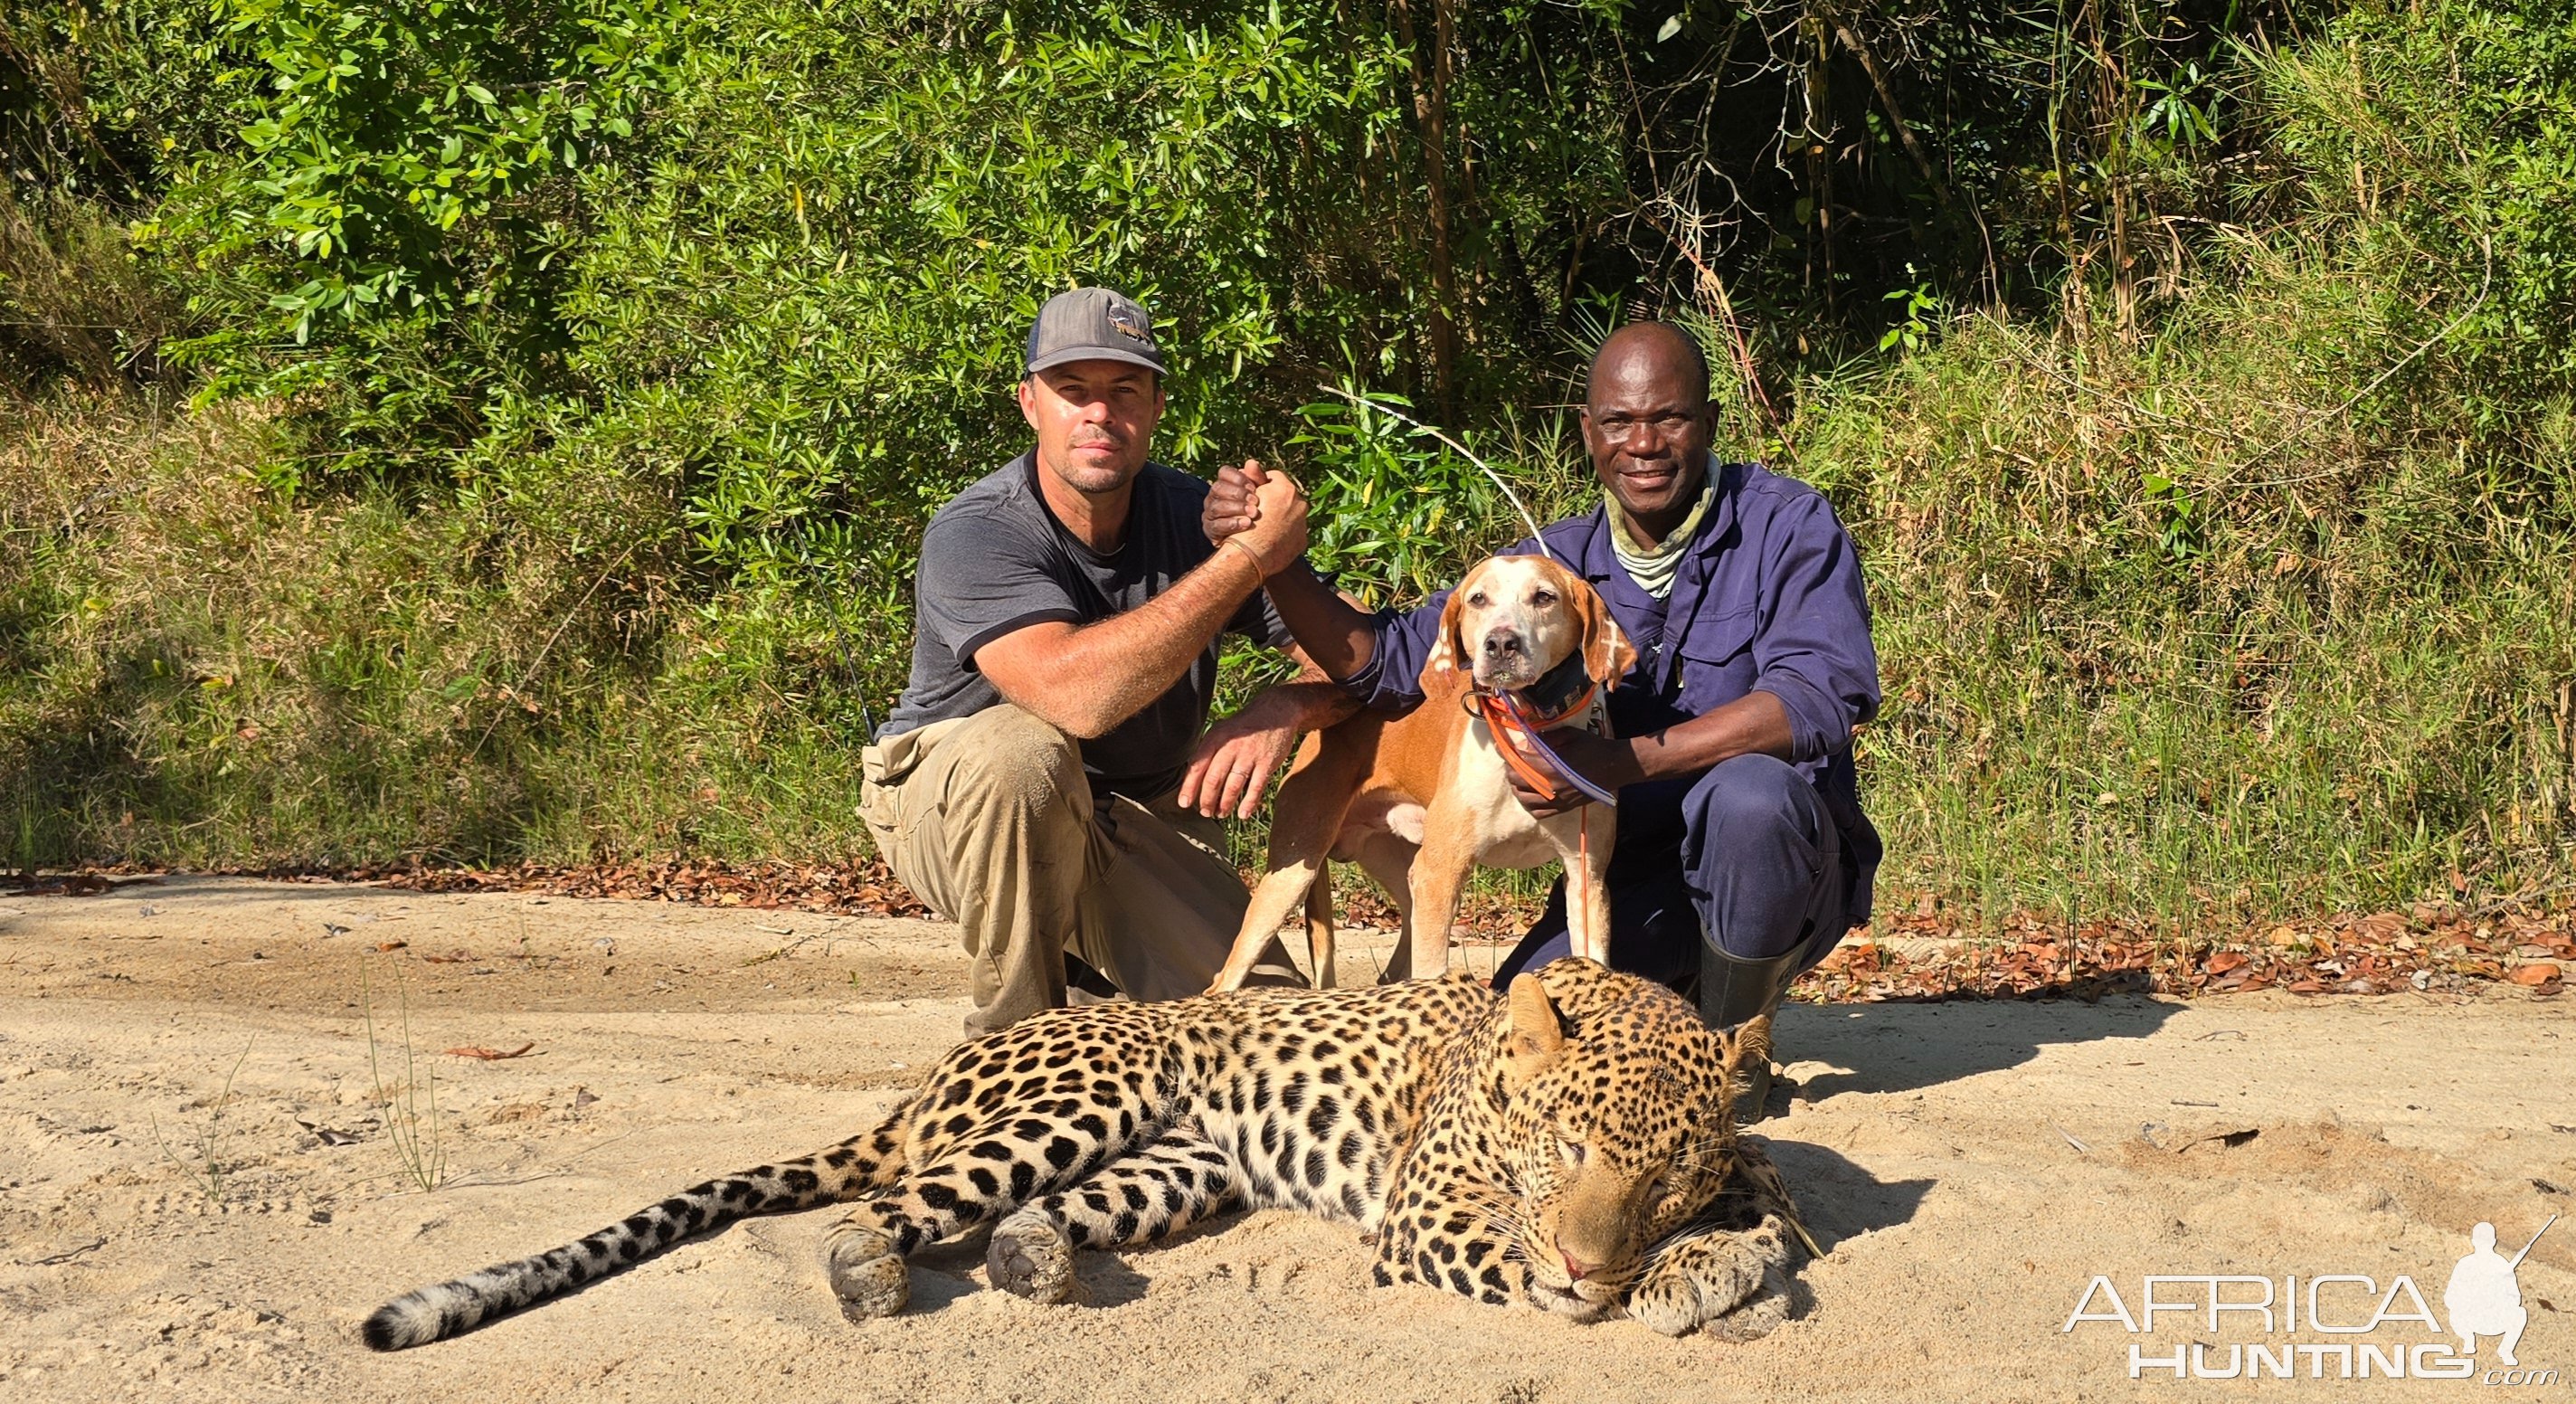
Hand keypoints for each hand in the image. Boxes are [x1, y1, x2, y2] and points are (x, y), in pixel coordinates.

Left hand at [1178, 694, 1302, 818]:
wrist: (1276, 712)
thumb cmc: (1244, 726)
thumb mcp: (1221, 731)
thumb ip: (1208, 751)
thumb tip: (1192, 778)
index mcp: (1216, 738)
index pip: (1198, 765)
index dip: (1190, 786)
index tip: (1184, 803)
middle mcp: (1231, 746)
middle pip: (1214, 779)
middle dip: (1207, 800)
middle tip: (1205, 812)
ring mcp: (1249, 755)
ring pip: (1233, 786)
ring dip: (1225, 804)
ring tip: (1221, 814)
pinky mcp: (1267, 762)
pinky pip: (1256, 787)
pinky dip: (1249, 803)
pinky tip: (1243, 814)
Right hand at [1204, 459, 1268, 544]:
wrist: (1256, 543)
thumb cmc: (1260, 513)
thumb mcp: (1262, 495)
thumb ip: (1258, 479)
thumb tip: (1251, 462)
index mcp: (1226, 484)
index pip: (1224, 472)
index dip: (1238, 478)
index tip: (1254, 487)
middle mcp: (1214, 497)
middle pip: (1218, 488)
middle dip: (1238, 494)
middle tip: (1256, 502)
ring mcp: (1210, 514)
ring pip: (1216, 506)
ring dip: (1236, 509)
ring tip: (1254, 514)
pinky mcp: (1210, 530)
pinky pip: (1216, 525)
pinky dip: (1232, 524)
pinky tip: (1246, 524)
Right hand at [1233, 466, 1308, 575]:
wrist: (1249, 555)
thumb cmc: (1242, 522)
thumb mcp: (1245, 496)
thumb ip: (1253, 478)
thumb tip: (1252, 462)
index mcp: (1285, 489)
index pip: (1275, 478)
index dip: (1262, 485)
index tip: (1254, 494)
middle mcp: (1299, 503)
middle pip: (1286, 497)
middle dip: (1275, 502)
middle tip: (1260, 511)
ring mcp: (1303, 523)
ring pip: (1292, 515)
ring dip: (1281, 519)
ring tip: (1265, 526)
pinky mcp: (1302, 541)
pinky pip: (1294, 533)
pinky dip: (1285, 535)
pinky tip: (1271, 539)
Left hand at [1505, 728, 1636, 816]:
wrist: (1614, 766)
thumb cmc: (1592, 747)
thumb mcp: (1568, 735)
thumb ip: (1544, 739)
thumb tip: (1524, 743)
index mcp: (1551, 768)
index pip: (1519, 762)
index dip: (1507, 754)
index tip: (1501, 747)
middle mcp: (1551, 787)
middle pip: (1517, 781)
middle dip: (1510, 769)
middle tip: (1511, 761)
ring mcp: (1558, 801)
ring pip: (1525, 800)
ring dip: (1517, 788)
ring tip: (1517, 779)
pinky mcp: (1564, 808)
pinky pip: (1539, 813)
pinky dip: (1529, 805)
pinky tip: (1529, 796)